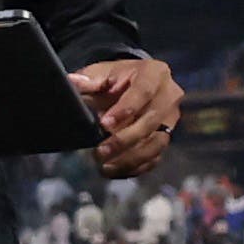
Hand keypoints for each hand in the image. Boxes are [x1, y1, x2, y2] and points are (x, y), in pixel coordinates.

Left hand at [72, 51, 182, 180]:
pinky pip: (156, 156)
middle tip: (100, 151)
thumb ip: (89, 79)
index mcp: (155, 73)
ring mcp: (170, 119)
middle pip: (152, 120)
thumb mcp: (102, 71)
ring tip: (105, 166)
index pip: (144, 91)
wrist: (131, 84)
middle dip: (125, 139)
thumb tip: (72, 82)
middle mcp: (169, 96)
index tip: (103, 123)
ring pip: (157, 142)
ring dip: (131, 158)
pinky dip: (136, 166)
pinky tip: (115, 171)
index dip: (126, 108)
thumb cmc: (115, 77)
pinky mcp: (166, 136)